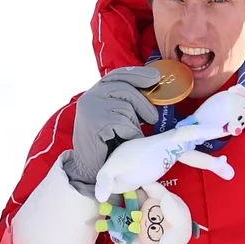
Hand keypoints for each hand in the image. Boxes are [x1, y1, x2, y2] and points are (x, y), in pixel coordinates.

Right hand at [63, 66, 163, 193]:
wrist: (89, 168)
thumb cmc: (107, 142)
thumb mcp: (116, 115)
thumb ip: (127, 101)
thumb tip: (154, 88)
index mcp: (95, 92)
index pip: (118, 75)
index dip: (138, 75)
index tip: (155, 77)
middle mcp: (90, 96)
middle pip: (126, 89)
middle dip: (144, 103)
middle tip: (153, 118)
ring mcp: (91, 109)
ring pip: (126, 108)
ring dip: (134, 124)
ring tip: (129, 136)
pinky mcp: (95, 123)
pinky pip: (123, 124)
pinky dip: (130, 134)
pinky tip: (125, 142)